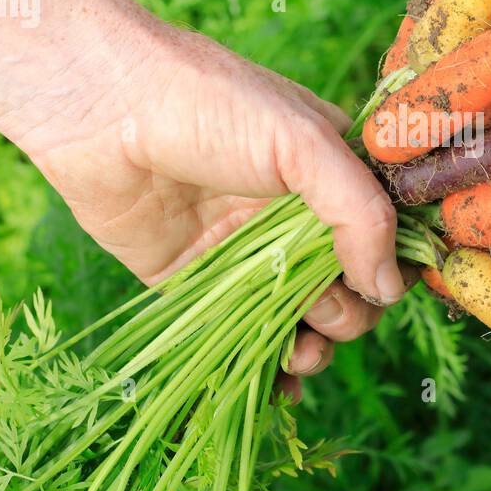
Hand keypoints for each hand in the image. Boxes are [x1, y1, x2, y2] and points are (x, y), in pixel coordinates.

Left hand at [14, 18, 405, 394]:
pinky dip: (263, 365)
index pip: (380, 232)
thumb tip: (387, 288)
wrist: (102, 106)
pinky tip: (279, 388)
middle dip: (348, 312)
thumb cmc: (211, 103)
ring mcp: (244, 249)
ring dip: (313, 346)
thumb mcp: (303, 142)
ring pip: (295, 315)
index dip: (388, 267)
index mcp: (328, 172)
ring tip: (303, 353)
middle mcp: (291, 215)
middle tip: (327, 311)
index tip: (383, 289)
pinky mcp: (195, 279)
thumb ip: (358, 213)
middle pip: (343, 284)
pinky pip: (237, 331)